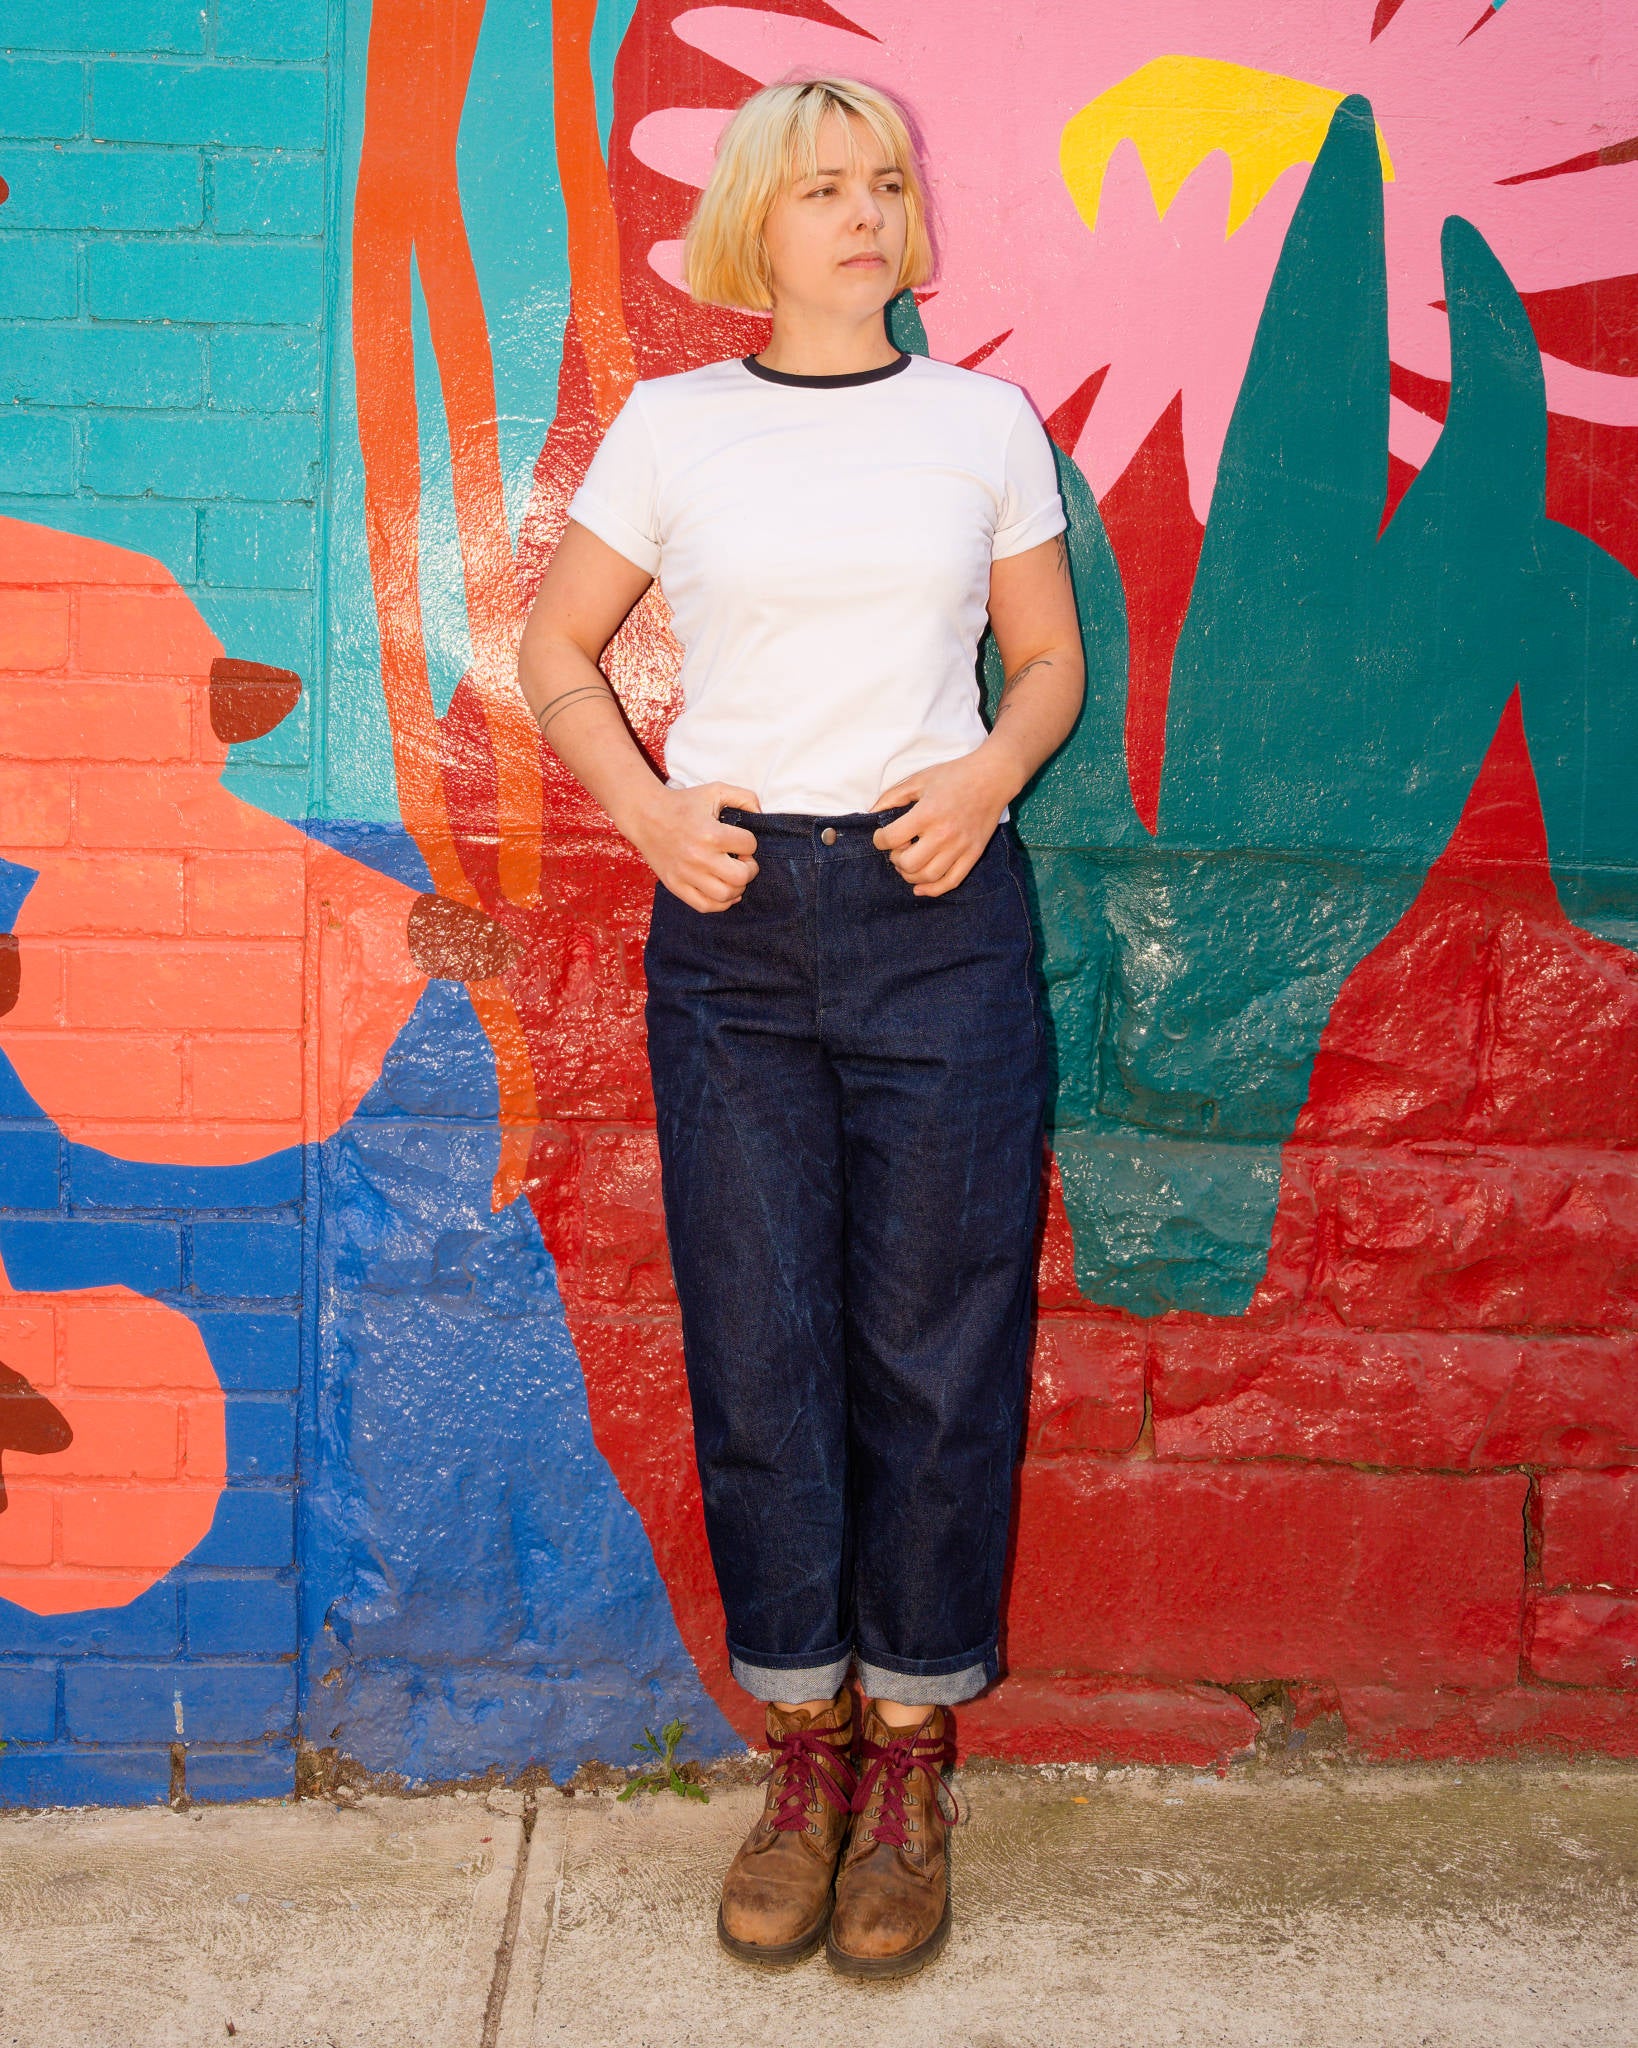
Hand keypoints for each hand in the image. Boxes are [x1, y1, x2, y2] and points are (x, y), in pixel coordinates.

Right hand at [626, 782, 760, 912]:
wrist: (646, 815)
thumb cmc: (683, 803)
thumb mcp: (716, 790)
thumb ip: (744, 797)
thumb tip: (761, 816)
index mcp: (711, 833)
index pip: (749, 845)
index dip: (749, 842)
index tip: (740, 840)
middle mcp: (699, 857)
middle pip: (741, 876)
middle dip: (749, 869)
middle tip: (742, 861)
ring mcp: (686, 874)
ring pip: (726, 895)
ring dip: (737, 887)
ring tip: (732, 875)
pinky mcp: (676, 886)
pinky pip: (705, 906)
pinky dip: (720, 903)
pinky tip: (723, 890)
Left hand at [872, 743, 1021, 896]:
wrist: (992, 778)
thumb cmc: (954, 776)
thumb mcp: (919, 780)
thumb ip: (892, 797)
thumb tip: (871, 813)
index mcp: (927, 813)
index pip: (892, 839)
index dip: (879, 840)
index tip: (882, 836)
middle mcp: (944, 834)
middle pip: (908, 863)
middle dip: (896, 859)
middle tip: (898, 849)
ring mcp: (960, 847)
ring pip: (928, 876)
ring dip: (910, 875)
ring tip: (908, 864)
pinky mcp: (973, 854)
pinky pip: (951, 882)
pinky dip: (933, 889)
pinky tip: (920, 887)